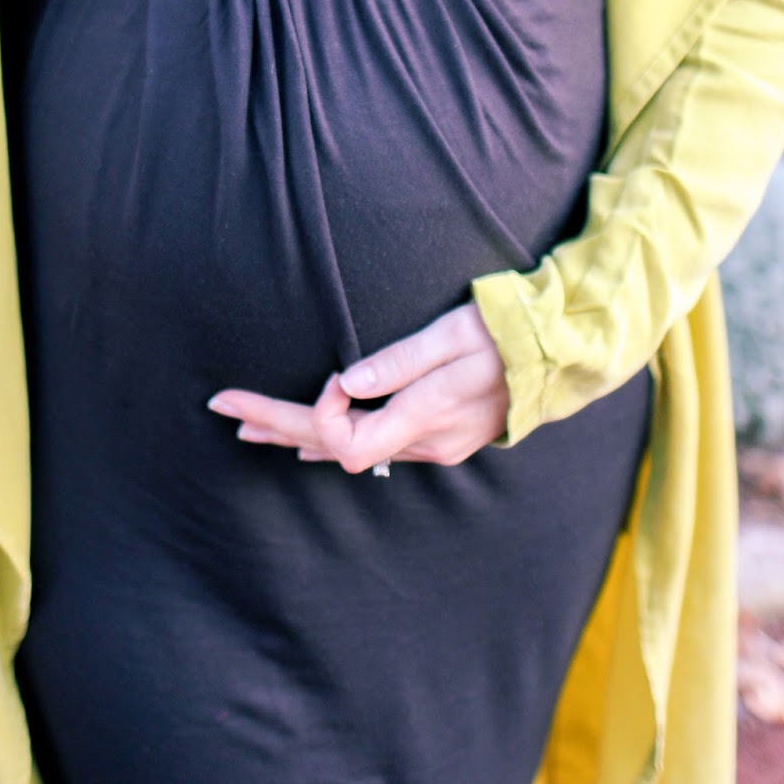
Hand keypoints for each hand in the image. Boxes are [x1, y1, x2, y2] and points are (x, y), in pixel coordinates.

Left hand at [208, 302, 509, 473]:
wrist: (560, 352)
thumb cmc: (504, 333)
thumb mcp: (451, 336)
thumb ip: (399, 362)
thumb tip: (344, 384)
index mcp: (424, 419)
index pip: (344, 440)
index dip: (320, 412)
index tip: (332, 374)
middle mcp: (423, 443)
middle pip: (332, 447)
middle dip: (276, 424)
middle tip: (223, 407)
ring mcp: (433, 445)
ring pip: (348, 449)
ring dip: (298, 435)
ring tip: (249, 427)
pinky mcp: (440, 436)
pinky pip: (372, 446)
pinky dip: (333, 439)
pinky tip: (307, 446)